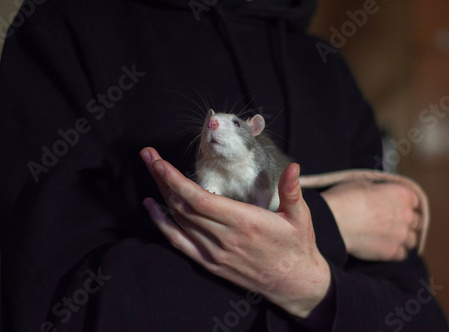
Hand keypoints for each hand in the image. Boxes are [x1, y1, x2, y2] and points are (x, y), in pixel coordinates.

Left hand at [140, 147, 330, 317]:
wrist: (293, 284)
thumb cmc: (297, 246)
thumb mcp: (300, 217)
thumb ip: (292, 190)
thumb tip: (294, 166)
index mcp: (245, 222)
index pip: (200, 199)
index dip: (176, 180)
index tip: (160, 163)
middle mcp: (224, 238)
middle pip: (182, 205)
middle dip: (162, 178)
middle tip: (148, 156)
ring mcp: (214, 253)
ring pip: (178, 220)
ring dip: (161, 194)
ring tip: (152, 171)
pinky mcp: (209, 263)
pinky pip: (178, 242)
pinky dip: (162, 223)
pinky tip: (152, 207)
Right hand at [321, 180, 421, 260]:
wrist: (334, 221)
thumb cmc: (344, 198)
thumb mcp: (361, 183)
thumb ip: (376, 189)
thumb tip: (375, 192)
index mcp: (402, 194)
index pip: (415, 202)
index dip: (406, 205)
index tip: (397, 208)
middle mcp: (406, 215)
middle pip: (416, 222)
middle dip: (406, 223)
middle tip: (392, 224)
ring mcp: (400, 235)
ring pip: (412, 240)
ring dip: (402, 238)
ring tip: (388, 237)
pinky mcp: (391, 252)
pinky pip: (402, 254)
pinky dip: (395, 252)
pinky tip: (383, 247)